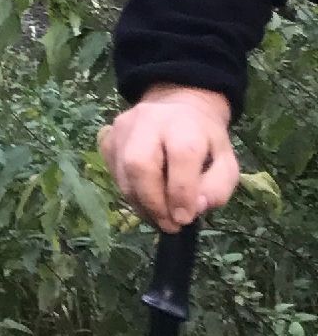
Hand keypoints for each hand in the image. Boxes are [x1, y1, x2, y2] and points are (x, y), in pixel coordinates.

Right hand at [99, 84, 239, 232]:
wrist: (177, 109)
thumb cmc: (204, 142)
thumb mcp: (226, 164)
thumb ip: (217, 189)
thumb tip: (195, 208)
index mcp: (184, 123)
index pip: (181, 155)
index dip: (182, 191)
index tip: (184, 219)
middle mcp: (148, 120)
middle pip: (139, 164)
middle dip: (154, 203)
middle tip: (169, 225)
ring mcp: (123, 128)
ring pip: (123, 174)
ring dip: (141, 205)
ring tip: (160, 217)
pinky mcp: (108, 139)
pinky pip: (114, 175)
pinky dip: (131, 195)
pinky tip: (147, 198)